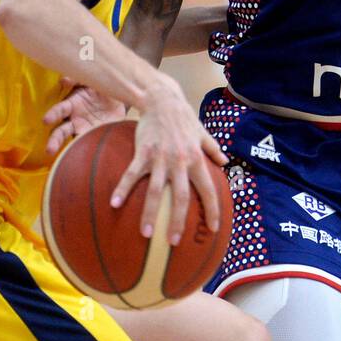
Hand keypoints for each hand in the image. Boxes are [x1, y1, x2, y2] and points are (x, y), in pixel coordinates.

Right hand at [43, 78, 126, 155]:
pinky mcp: (95, 137)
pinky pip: (88, 145)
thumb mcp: (91, 80)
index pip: (59, 111)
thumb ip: (77, 79)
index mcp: (73, 104)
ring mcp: (84, 130)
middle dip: (54, 140)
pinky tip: (83, 158)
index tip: (45, 121)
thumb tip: (63, 80)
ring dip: (66, 150)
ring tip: (61, 159)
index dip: (52, 115)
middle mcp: (75, 119)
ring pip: (71, 142)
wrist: (121, 97)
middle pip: (61, 132)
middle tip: (49, 149)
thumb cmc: (101, 87)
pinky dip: (84, 150)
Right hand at [109, 77, 228, 244]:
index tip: (213, 228)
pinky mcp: (142, 153)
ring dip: (150, 214)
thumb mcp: (202, 133)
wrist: (162, 99)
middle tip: (173, 242)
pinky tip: (115, 204)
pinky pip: (131, 174)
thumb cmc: (183, 117)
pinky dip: (123, 189)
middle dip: (177, 222)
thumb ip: (213, 149)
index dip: (212, 210)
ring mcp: (160, 158)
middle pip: (180, 198)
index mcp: (196, 160)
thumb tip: (225, 162)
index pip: (208, 190)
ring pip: (155, 191)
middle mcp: (179, 162)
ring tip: (146, 234)